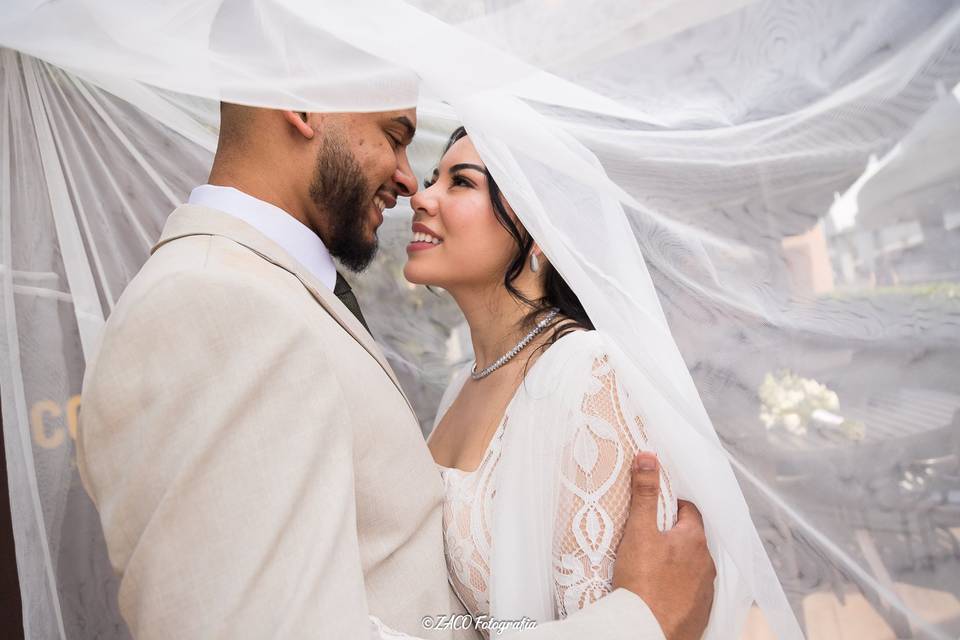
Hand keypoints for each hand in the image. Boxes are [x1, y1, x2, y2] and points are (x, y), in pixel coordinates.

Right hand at [612, 452, 714, 639]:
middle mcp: (707, 563)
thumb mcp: (639, 531)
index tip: (652, 512)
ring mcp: (706, 590)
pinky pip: (692, 592)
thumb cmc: (643, 581)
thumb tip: (648, 457)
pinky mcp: (700, 613)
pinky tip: (659, 591)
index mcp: (694, 539)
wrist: (646, 630)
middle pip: (690, 539)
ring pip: (692, 566)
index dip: (670, 507)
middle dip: (672, 536)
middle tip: (647, 539)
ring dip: (677, 563)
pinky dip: (678, 587)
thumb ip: (645, 493)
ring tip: (651, 567)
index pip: (688, 511)